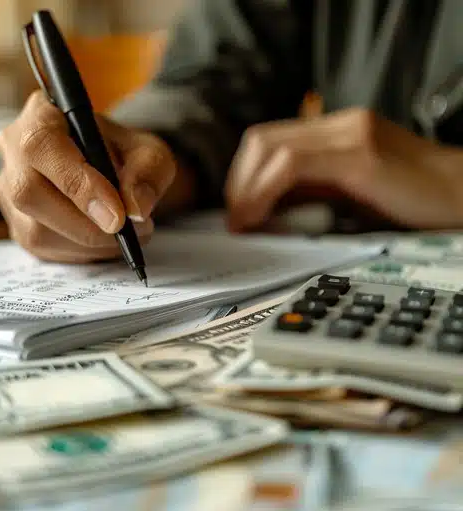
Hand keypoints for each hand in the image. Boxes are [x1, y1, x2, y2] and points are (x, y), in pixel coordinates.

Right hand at [0, 91, 175, 262]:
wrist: (113, 171)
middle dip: (86, 225)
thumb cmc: (125, 155)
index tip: (118, 217)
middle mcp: (14, 149)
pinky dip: (83, 253)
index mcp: (43, 114)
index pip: (43, 146)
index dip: (79, 185)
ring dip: (90, 244)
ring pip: (36, 230)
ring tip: (126, 235)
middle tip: (128, 232)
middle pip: (29, 193)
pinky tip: (106, 242)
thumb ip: (149, 172)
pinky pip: (44, 249)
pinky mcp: (18, 223)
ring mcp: (8, 189)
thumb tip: (136, 208)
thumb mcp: (150, 153)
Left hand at [225, 107, 462, 231]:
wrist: (462, 194)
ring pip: (271, 148)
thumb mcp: (349, 192)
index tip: (238, 209)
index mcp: (336, 130)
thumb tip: (266, 209)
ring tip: (244, 222)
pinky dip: (265, 192)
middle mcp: (340, 124)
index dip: (243, 174)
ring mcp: (351, 135)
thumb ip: (312, 192)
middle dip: (238, 182)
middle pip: (261, 139)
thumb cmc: (410, 199)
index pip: (269, 139)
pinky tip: (261, 217)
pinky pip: (293, 165)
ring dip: (246, 188)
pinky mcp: (361, 156)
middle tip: (236, 218)